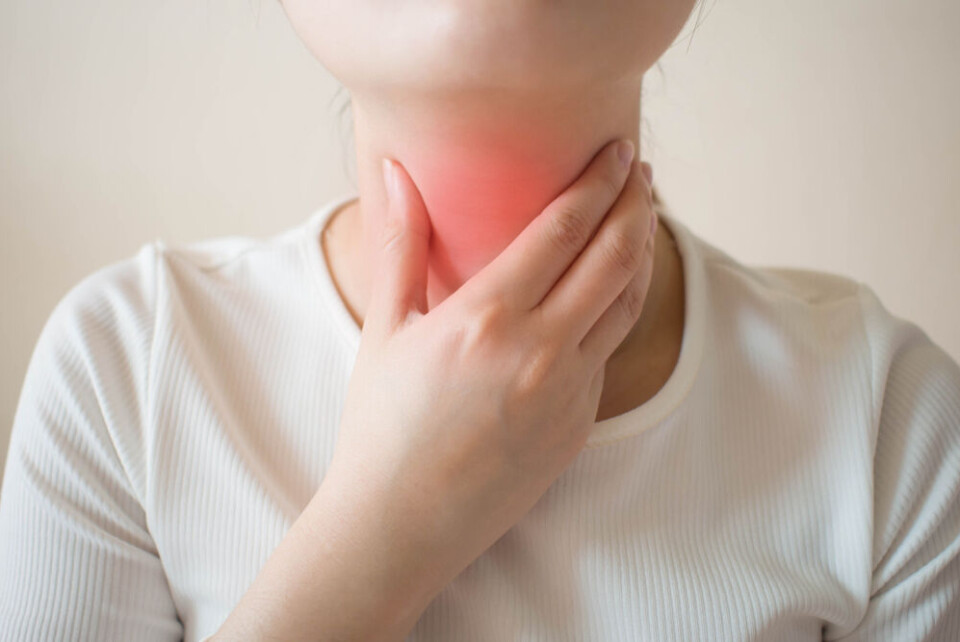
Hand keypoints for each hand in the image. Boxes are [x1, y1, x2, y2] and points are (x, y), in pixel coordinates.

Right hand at [325, 138, 656, 608]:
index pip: (562, 228)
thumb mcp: (385, 329)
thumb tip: (394, 171)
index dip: (597, 182)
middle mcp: (538, 349)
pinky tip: (611, 291)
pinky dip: (619, 309)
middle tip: (641, 172)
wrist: (400, 523)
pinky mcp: (579, 425)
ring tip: (643, 218)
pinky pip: (609, 353)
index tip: (616, 151)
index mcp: (485, 317)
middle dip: (635, 204)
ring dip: (641, 252)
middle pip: (613, 256)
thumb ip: (401, 245)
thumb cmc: (380, 426)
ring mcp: (567, 391)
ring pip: (627, 303)